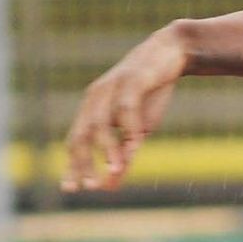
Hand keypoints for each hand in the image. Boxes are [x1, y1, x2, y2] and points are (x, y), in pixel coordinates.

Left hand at [61, 24, 187, 191]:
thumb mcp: (139, 128)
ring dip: (106, 149)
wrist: (170, 52)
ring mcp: (112, 88)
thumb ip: (124, 153)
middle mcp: (96, 98)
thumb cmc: (151, 92)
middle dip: (83, 161)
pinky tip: (135, 145)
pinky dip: (128, 128)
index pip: (76, 141)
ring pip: (100, 123)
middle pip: (82, 134)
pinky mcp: (132, 80)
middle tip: (90, 186)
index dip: (73, 165)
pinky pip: (126, 107)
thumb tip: (112, 184)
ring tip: (113, 171)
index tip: (72, 189)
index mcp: (92, 109)